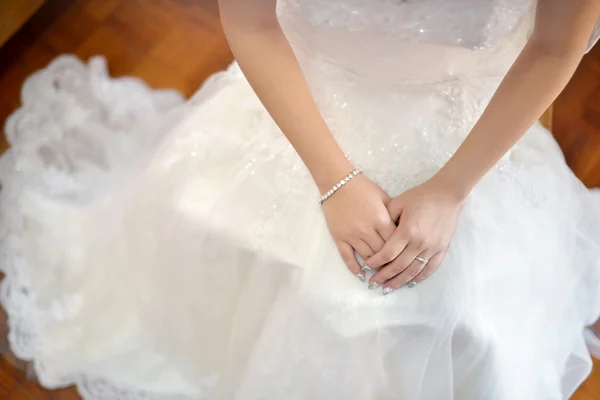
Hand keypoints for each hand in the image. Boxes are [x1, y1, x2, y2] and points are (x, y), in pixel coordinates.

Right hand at [322, 174, 396, 281]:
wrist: (337, 181)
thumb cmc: (363, 188)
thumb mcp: (384, 198)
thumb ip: (394, 215)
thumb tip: (403, 232)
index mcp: (381, 220)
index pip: (395, 243)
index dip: (400, 254)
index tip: (405, 260)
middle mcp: (368, 230)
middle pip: (382, 253)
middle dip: (389, 264)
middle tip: (395, 271)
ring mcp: (352, 235)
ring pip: (367, 257)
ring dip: (375, 267)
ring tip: (381, 274)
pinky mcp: (339, 237)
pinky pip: (347, 257)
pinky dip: (354, 268)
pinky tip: (361, 275)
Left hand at [364, 178, 464, 292]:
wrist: (446, 195)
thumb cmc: (420, 197)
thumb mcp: (399, 203)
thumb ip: (386, 219)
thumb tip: (376, 235)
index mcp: (407, 231)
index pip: (388, 253)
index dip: (376, 262)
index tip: (367, 267)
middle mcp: (419, 242)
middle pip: (398, 266)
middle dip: (384, 276)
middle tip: (373, 284)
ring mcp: (432, 248)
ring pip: (413, 271)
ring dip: (399, 281)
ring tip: (387, 289)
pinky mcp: (441, 249)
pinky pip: (429, 268)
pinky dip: (418, 278)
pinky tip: (409, 284)